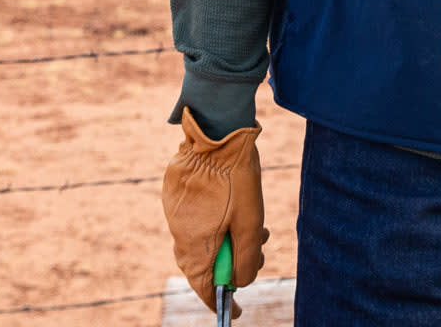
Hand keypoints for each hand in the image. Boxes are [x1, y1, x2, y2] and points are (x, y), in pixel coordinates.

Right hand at [162, 107, 267, 311]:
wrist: (218, 131)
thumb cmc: (236, 176)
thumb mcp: (250, 221)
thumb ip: (246, 257)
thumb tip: (242, 283)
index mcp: (194, 245)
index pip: (204, 287)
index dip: (222, 301)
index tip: (237, 312)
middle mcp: (181, 235)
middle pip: (209, 264)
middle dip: (237, 262)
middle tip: (260, 249)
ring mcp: (180, 216)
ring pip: (209, 241)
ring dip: (234, 239)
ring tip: (258, 227)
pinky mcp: (182, 200)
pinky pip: (203, 223)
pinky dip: (223, 223)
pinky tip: (243, 209)